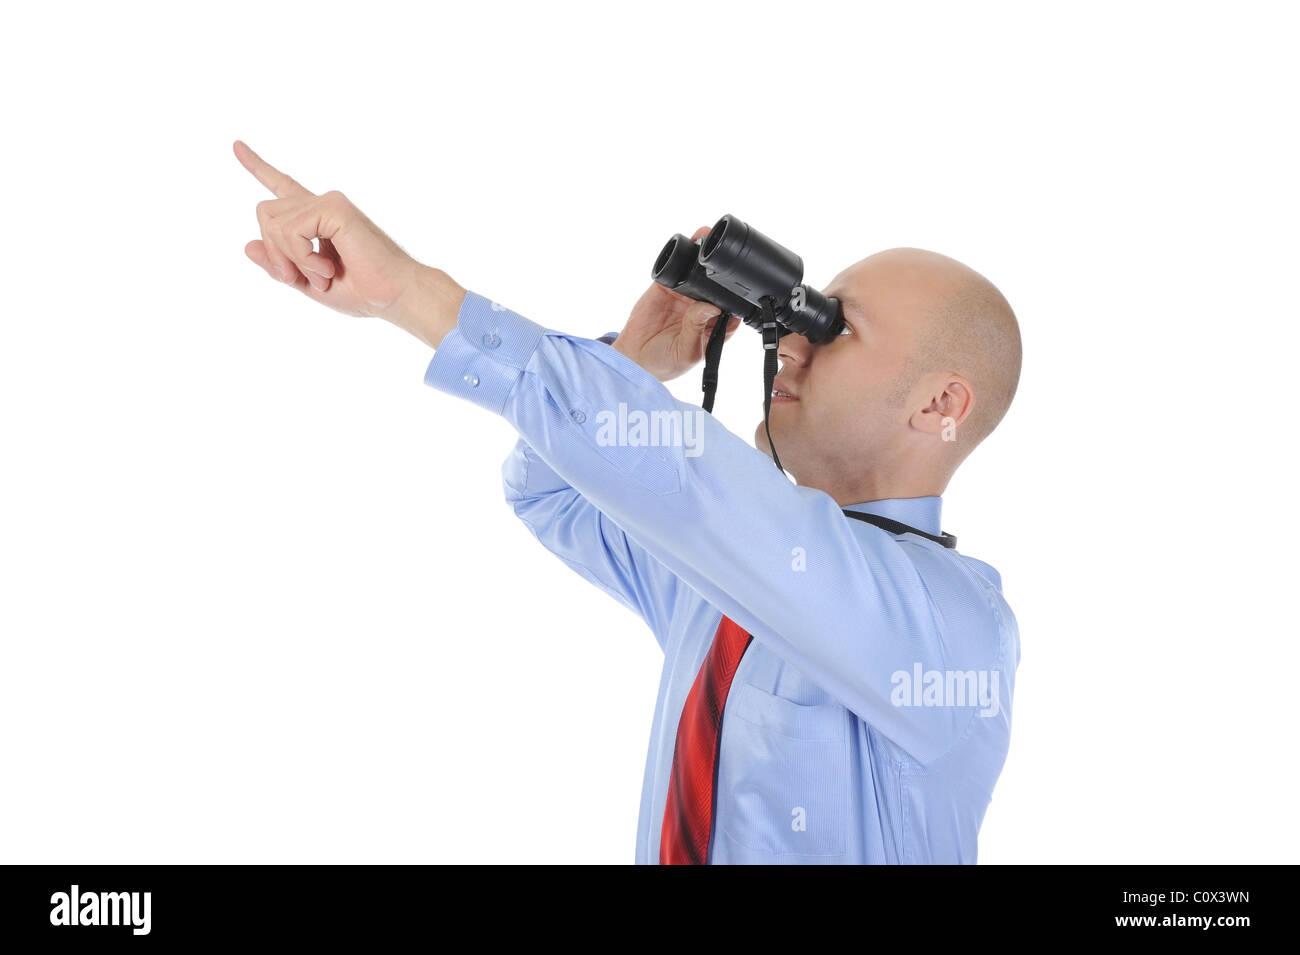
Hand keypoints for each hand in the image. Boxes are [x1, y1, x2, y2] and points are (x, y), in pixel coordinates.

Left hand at [234, 140, 432, 318]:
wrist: (394, 297)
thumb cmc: (363, 292)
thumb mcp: (309, 283)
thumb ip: (280, 266)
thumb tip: (247, 245)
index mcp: (317, 219)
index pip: (282, 187)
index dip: (258, 166)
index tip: (236, 146)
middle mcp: (322, 205)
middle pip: (264, 213)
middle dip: (273, 251)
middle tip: (298, 278)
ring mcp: (329, 203)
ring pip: (272, 222)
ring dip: (290, 259)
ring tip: (323, 275)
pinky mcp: (334, 208)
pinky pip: (291, 230)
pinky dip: (302, 256)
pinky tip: (327, 267)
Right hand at [613, 226, 741, 381]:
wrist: (634, 360)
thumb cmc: (666, 363)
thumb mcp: (687, 352)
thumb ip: (697, 329)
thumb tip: (711, 307)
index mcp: (714, 326)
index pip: (732, 306)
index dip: (737, 295)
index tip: (740, 283)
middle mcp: (702, 308)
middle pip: (717, 285)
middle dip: (721, 271)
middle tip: (723, 257)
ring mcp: (684, 296)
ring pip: (698, 273)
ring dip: (701, 258)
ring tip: (705, 241)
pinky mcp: (666, 288)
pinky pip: (675, 270)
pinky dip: (679, 258)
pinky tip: (684, 250)